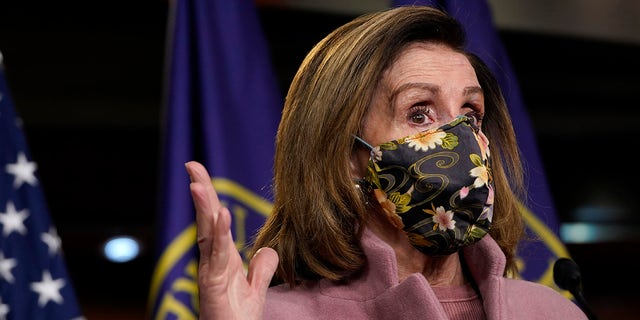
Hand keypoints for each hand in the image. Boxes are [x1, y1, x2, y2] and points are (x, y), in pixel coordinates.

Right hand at [185, 161, 278, 318]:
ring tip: (198, 184)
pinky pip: (216, 257)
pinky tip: (219, 215)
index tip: (199, 172)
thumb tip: (268, 250)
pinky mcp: (212, 286)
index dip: (209, 197)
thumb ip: (262, 268)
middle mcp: (212, 262)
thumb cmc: (238, 318)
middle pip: (205, 221)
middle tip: (192, 165)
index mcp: (222, 259)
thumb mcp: (256, 289)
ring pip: (206, 235)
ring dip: (204, 209)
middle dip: (200, 193)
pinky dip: (218, 235)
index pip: (214, 222)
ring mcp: (210, 273)